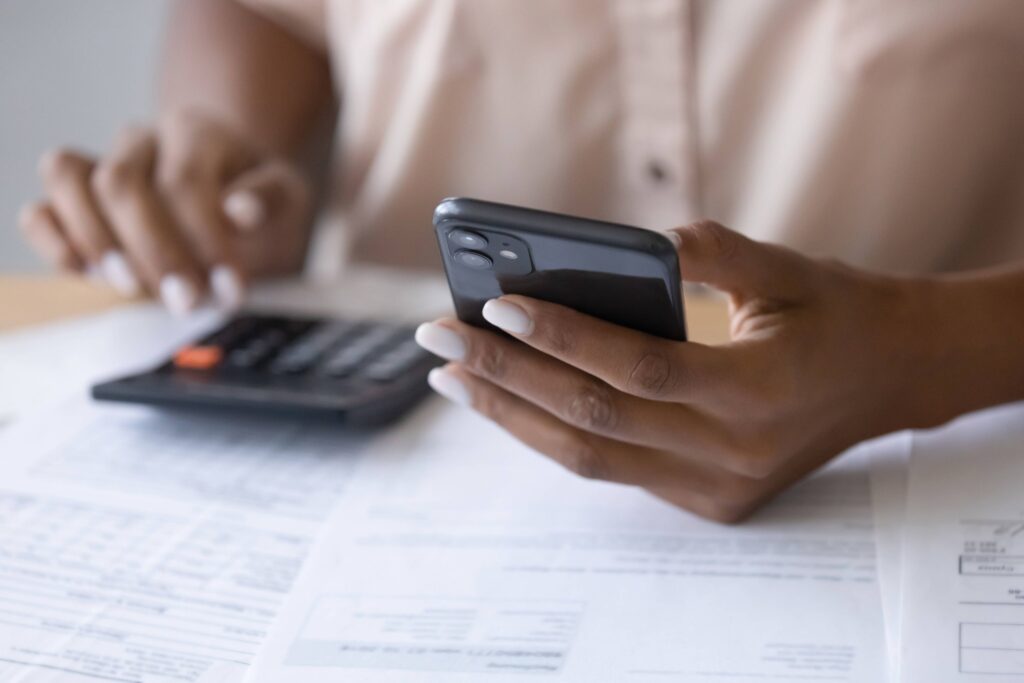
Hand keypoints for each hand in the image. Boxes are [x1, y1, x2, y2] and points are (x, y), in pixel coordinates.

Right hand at [18, 111, 311, 313]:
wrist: (233, 198)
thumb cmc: (260, 201)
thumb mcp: (287, 197)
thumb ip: (270, 199)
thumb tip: (240, 210)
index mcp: (196, 132)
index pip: (184, 182)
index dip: (205, 240)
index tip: (230, 290)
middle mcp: (142, 140)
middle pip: (120, 183)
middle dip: (153, 251)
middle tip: (188, 302)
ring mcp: (101, 165)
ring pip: (67, 179)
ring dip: (97, 241)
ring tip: (135, 287)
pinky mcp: (75, 202)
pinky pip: (41, 209)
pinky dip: (52, 239)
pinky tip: (85, 272)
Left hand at [414, 221, 936, 522]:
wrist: (890, 376)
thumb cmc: (836, 312)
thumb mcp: (787, 267)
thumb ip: (711, 251)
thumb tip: (629, 245)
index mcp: (762, 392)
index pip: (642, 369)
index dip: (566, 338)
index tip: (498, 305)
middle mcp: (735, 453)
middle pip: (596, 420)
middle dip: (508, 378)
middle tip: (441, 339)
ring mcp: (718, 488)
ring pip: (591, 459)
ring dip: (513, 417)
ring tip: (455, 377)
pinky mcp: (706, 501)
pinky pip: (611, 468)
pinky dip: (553, 434)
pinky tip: (510, 400)